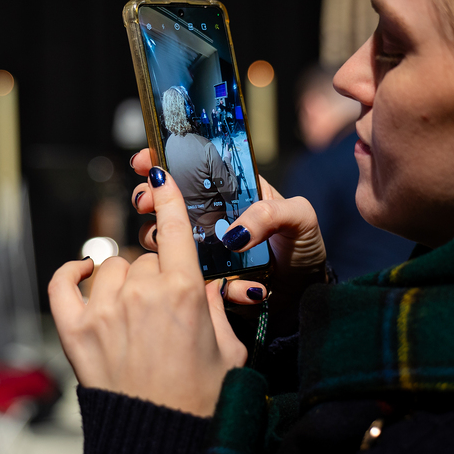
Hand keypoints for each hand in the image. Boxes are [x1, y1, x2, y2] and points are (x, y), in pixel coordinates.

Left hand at [50, 166, 247, 416]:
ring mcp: (104, 310)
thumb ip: (215, 307)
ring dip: (124, 280)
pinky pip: (63, 284)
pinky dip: (71, 273)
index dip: (168, 196)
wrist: (158, 442)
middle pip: (148, 257)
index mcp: (184, 292)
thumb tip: (206, 284)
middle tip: (167, 309)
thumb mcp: (227, 350)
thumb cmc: (199, 401)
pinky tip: (82, 272)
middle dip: (160, 274)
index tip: (159, 174)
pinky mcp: (74, 331)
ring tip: (135, 312)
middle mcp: (142, 293)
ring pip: (113, 268)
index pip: (175, 228)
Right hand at [130, 149, 327, 331]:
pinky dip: (209, 285)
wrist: (308, 292)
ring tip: (185, 247)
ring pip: (167, 242)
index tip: (145, 162)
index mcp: (232, 193)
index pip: (193, 170)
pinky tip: (240, 287)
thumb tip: (234, 234)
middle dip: (148, 198)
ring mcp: (206, 250)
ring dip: (162, 241)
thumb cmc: (305, 246)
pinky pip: (194, 281)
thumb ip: (270, 214)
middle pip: (167, 204)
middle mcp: (212, 219)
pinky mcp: (207, 280)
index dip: (164, 161)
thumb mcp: (299, 218)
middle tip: (146, 202)